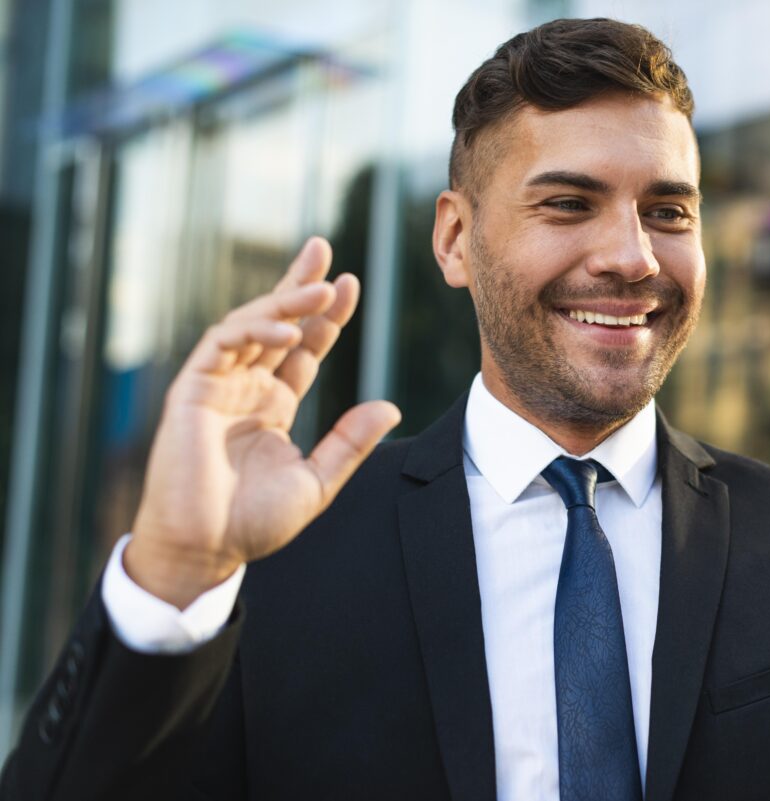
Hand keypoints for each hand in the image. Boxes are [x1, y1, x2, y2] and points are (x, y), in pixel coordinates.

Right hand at [125, 238, 400, 608]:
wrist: (205, 549)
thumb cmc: (253, 523)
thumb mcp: (317, 482)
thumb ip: (350, 443)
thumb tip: (391, 407)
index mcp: (273, 405)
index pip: (303, 349)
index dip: (326, 318)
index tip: (351, 286)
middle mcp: (245, 388)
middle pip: (276, 323)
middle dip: (299, 284)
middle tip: (324, 248)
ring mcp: (217, 386)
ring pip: (250, 325)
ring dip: (283, 302)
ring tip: (321, 287)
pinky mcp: (191, 391)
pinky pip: (222, 345)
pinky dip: (252, 331)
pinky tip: (286, 329)